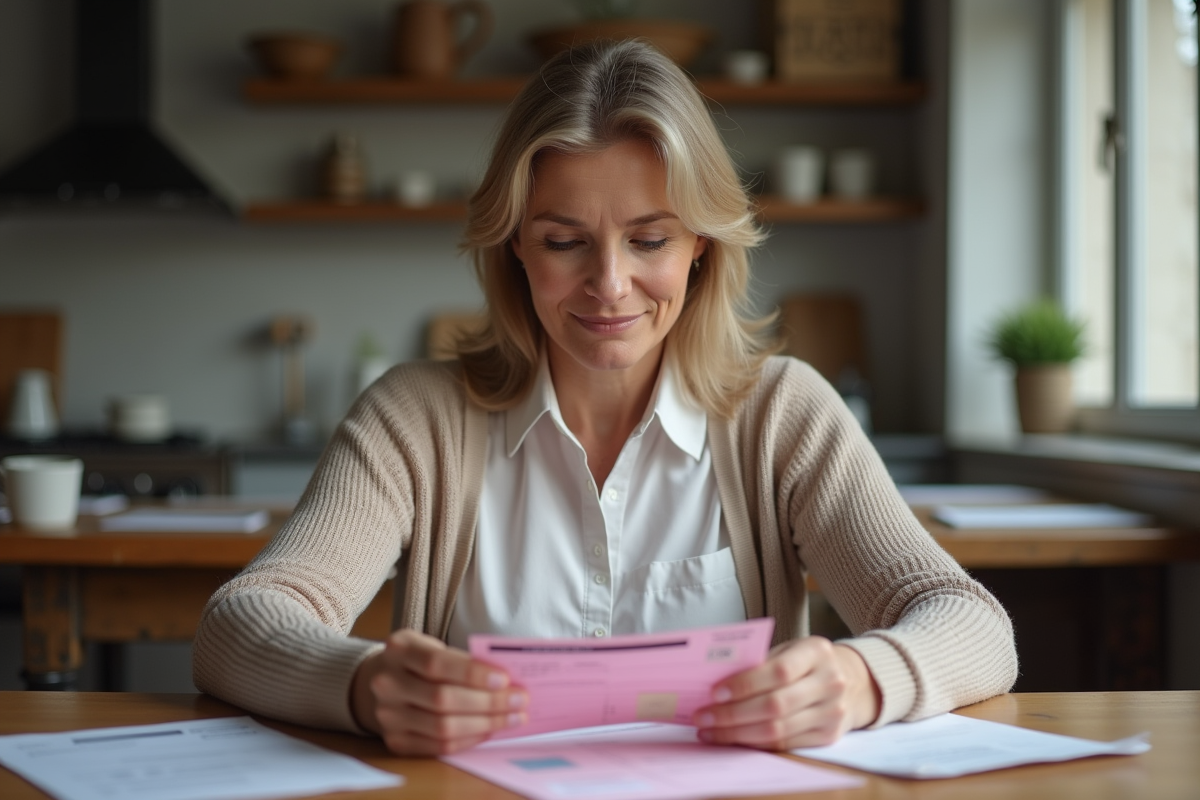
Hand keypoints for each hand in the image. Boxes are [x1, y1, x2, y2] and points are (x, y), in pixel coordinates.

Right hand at [350, 629, 527, 754]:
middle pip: (442, 699)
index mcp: (399, 649)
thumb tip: (508, 680)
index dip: (473, 673)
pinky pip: (439, 746)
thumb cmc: (418, 661)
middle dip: (488, 702)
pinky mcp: (396, 741)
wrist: (381, 681)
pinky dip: (469, 740)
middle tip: (519, 701)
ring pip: (442, 727)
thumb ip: (463, 659)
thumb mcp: (433, 646)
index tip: (506, 678)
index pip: (437, 664)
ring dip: (484, 724)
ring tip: (512, 718)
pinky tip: (488, 731)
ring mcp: (388, 715)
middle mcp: (387, 683)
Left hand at [692, 636, 880, 749]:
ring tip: (709, 730)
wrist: (850, 680)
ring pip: (777, 730)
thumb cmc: (805, 661)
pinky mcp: (828, 736)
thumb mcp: (788, 649)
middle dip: (732, 714)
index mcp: (817, 652)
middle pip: (775, 706)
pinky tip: (731, 738)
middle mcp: (830, 682)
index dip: (745, 684)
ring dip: (737, 733)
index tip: (714, 692)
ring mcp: (832, 712)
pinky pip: (783, 745)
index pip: (778, 671)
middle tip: (702, 716)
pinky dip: (753, 743)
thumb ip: (759, 661)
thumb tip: (714, 679)